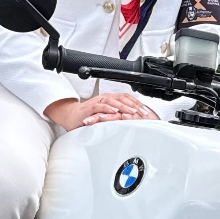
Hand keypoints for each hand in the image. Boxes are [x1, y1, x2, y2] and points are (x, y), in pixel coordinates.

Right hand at [44, 93, 159, 130]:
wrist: (72, 116)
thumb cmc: (90, 116)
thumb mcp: (108, 115)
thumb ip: (119, 115)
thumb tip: (134, 120)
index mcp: (111, 99)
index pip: (127, 98)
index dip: (138, 103)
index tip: (147, 111)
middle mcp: (105, 99)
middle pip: (122, 98)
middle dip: (134, 105)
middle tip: (142, 113)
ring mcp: (97, 103)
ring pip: (112, 101)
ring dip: (123, 106)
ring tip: (131, 111)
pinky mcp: (89, 109)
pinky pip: (99, 107)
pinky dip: (108, 108)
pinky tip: (114, 111)